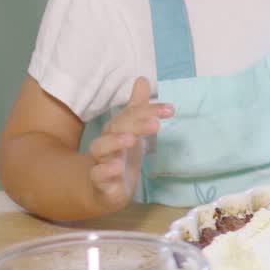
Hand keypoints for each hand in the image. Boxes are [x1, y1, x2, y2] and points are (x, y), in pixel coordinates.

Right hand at [88, 77, 172, 210]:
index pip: (131, 115)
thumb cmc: (120, 156)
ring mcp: (101, 162)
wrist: (102, 190)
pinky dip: (106, 172)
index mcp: (116, 130)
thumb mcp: (131, 131)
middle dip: (135, 123)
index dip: (148, 110)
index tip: (170, 109)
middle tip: (155, 124)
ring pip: (100, 149)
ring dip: (115, 143)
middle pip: (115, 128)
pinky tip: (117, 168)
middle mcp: (106, 143)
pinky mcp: (100, 183)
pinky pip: (98, 176)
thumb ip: (137, 108)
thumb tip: (142, 79)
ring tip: (132, 140)